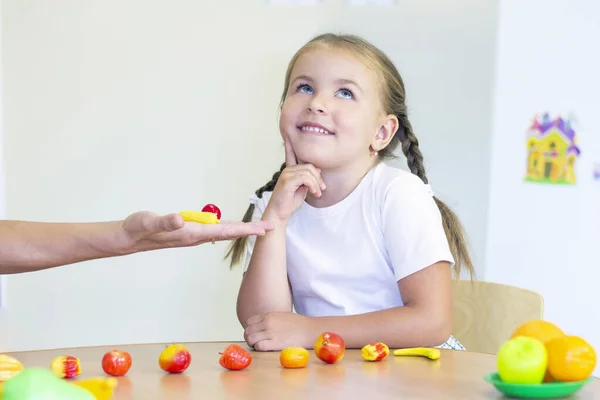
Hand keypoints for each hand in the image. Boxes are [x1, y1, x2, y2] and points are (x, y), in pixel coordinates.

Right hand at [118, 211, 273, 251]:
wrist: (128, 237)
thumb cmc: (138, 228)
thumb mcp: (149, 221)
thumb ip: (164, 222)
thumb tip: (180, 220)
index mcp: (192, 233)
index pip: (225, 231)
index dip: (246, 229)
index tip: (264, 229)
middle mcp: (196, 236)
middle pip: (229, 232)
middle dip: (250, 230)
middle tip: (271, 227)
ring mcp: (193, 235)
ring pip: (222, 232)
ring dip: (240, 229)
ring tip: (257, 227)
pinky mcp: (188, 232)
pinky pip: (213, 229)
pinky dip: (227, 227)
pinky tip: (232, 226)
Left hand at [244, 311, 316, 350]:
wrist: (310, 330)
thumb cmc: (298, 324)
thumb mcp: (281, 315)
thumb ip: (270, 319)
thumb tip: (260, 325)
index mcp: (269, 315)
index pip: (249, 321)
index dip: (250, 329)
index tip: (255, 333)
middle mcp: (268, 322)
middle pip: (248, 331)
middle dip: (249, 337)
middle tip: (255, 342)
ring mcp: (271, 333)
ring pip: (250, 339)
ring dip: (253, 344)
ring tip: (259, 345)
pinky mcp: (275, 343)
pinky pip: (259, 346)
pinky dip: (259, 348)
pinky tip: (265, 348)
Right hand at [263, 134, 325, 221]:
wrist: (280, 213)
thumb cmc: (290, 201)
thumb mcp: (303, 188)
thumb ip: (309, 178)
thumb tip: (317, 169)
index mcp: (290, 170)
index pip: (290, 154)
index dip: (289, 144)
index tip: (288, 133)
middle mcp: (287, 170)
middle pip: (309, 166)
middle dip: (318, 178)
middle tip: (321, 190)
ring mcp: (286, 174)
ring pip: (309, 172)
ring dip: (317, 184)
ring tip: (317, 193)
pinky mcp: (287, 181)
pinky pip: (306, 178)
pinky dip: (313, 186)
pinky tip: (314, 193)